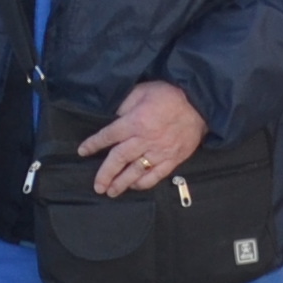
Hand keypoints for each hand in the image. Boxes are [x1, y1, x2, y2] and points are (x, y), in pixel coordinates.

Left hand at [80, 81, 212, 195]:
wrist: (200, 103)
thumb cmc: (169, 94)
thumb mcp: (142, 90)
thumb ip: (125, 104)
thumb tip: (113, 116)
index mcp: (135, 121)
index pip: (108, 135)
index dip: (94, 144)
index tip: (83, 151)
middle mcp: (145, 140)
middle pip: (119, 159)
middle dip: (105, 174)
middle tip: (97, 186)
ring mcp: (159, 151)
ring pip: (136, 171)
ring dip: (122, 183)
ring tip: (111, 192)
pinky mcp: (173, 159)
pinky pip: (156, 175)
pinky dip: (144, 183)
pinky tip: (134, 187)